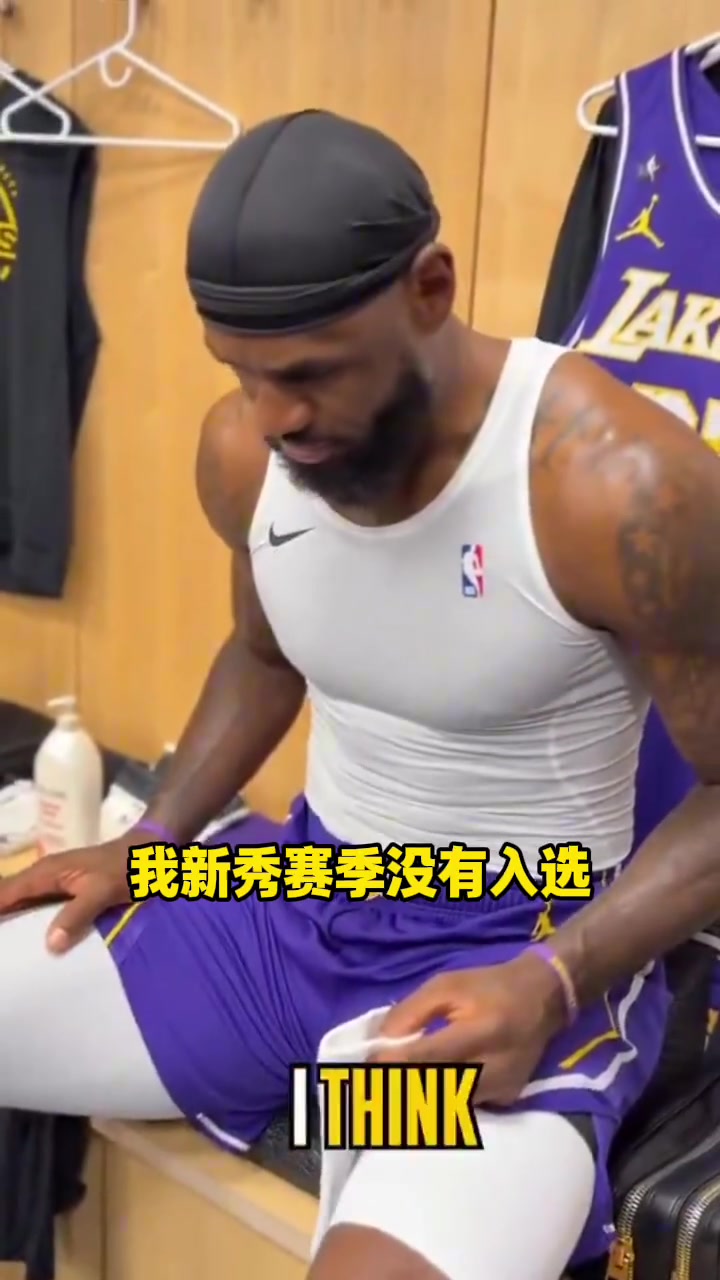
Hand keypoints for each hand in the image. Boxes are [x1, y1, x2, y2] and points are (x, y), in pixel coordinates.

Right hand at [0, 833, 137, 952]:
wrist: (151, 853)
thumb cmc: (126, 867)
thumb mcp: (103, 890)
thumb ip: (77, 914)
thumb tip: (50, 944)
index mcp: (45, 873)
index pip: (4, 893)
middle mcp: (43, 877)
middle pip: (8, 900)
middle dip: (3, 922)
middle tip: (4, 955)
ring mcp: (55, 885)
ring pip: (23, 907)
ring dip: (14, 925)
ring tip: (11, 954)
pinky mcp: (67, 894)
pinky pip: (40, 911)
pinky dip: (32, 926)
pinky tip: (32, 946)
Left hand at [372, 955, 567, 1104]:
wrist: (543, 997)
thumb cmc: (487, 986)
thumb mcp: (445, 985)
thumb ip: (410, 1013)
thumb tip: (378, 1044)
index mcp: (480, 1030)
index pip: (427, 1058)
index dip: (392, 1068)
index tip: (364, 1073)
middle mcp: (495, 1065)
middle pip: (436, 1091)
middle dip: (400, 1092)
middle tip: (370, 1093)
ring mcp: (503, 1087)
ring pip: (448, 1106)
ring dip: (417, 1103)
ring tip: (389, 1098)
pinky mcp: (507, 1099)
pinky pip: (464, 1107)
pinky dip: (441, 1104)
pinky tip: (422, 1099)